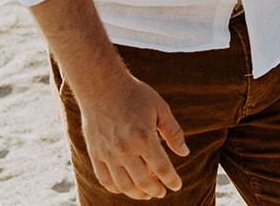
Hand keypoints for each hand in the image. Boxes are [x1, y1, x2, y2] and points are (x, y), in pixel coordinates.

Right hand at [76, 73, 188, 198]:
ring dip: (136, 193)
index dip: (171, 180)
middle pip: (143, 181)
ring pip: (123, 185)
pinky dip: (115, 188)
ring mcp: (107, 153)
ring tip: (146, 193)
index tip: (176, 185)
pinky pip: (104, 179)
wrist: (101, 85)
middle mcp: (125, 149)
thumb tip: (184, 153)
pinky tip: (124, 188)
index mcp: (144, 137)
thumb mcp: (160, 108)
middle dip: (155, 190)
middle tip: (161, 192)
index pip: (161, 168)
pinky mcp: (95, 153)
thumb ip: (173, 132)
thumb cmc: (134, 94)